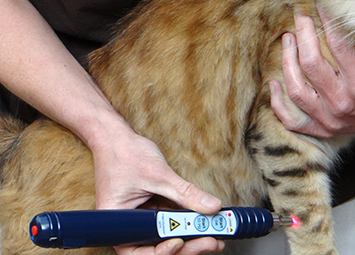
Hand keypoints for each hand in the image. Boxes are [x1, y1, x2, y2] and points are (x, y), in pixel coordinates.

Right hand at [91, 118, 223, 254]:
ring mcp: (139, 219)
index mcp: (118, 223)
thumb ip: (186, 193)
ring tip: (213, 235)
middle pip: (156, 249)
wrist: (115, 137)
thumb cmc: (125, 153)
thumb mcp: (159, 174)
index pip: (139, 251)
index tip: (181, 241)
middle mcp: (127, 226)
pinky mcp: (149, 211)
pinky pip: (168, 224)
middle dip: (186, 247)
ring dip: (189, 239)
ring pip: (164, 239)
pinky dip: (185, 225)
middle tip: (211, 240)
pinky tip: (203, 223)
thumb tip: (212, 207)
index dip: (161, 252)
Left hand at [270, 12, 354, 137]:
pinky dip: (278, 104)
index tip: (321, 3)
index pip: (338, 45)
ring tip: (287, 39)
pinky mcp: (322, 128)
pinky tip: (273, 84)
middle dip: (302, 34)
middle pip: (310, 63)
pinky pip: (292, 121)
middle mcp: (342, 102)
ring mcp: (329, 118)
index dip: (327, 20)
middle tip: (300, 16)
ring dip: (287, 61)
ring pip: (296, 89)